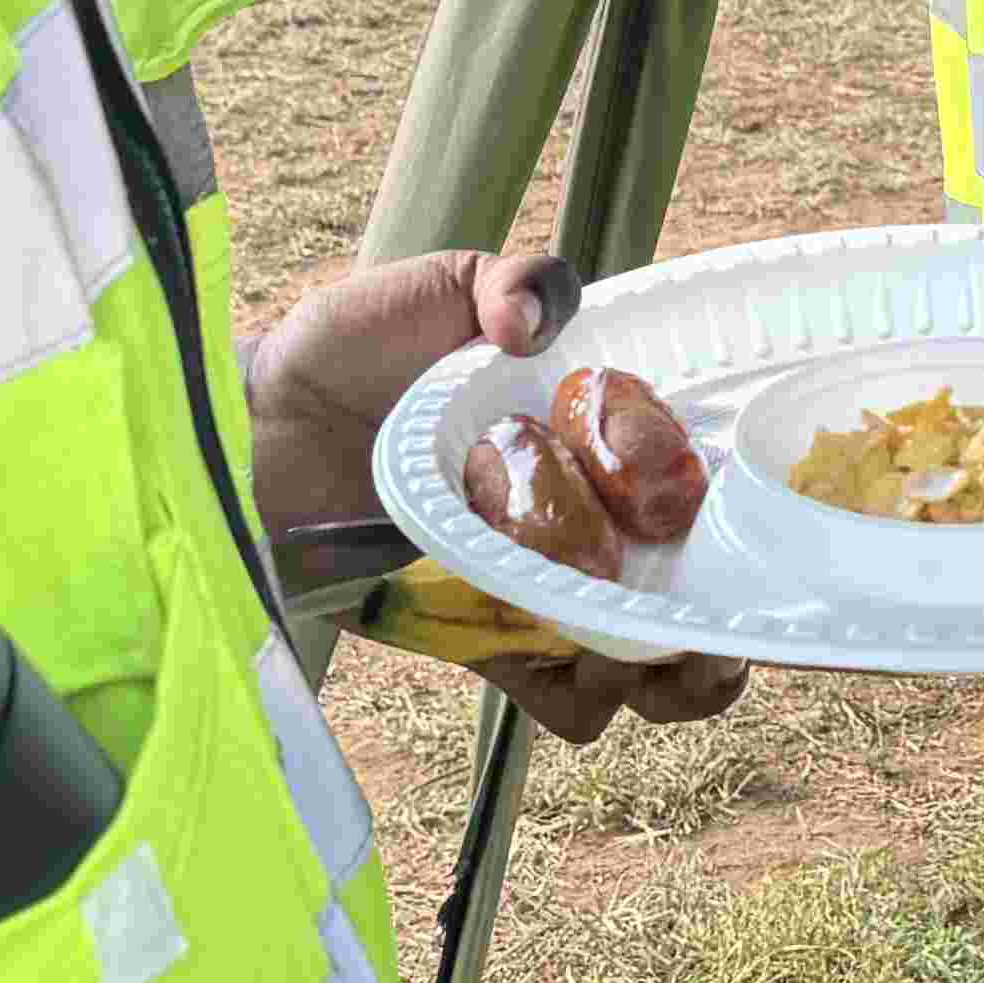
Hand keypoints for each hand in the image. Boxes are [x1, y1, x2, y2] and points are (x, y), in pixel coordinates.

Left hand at [243, 247, 751, 744]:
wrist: (260, 425)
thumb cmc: (355, 350)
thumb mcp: (440, 289)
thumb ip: (510, 280)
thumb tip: (534, 321)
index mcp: (609, 441)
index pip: (694, 474)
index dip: (676, 473)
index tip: (639, 467)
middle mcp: (599, 522)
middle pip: (706, 591)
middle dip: (722, 613)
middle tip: (688, 612)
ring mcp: (551, 591)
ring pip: (651, 662)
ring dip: (662, 664)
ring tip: (628, 645)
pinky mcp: (492, 644)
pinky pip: (565, 701)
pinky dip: (581, 690)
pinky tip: (562, 658)